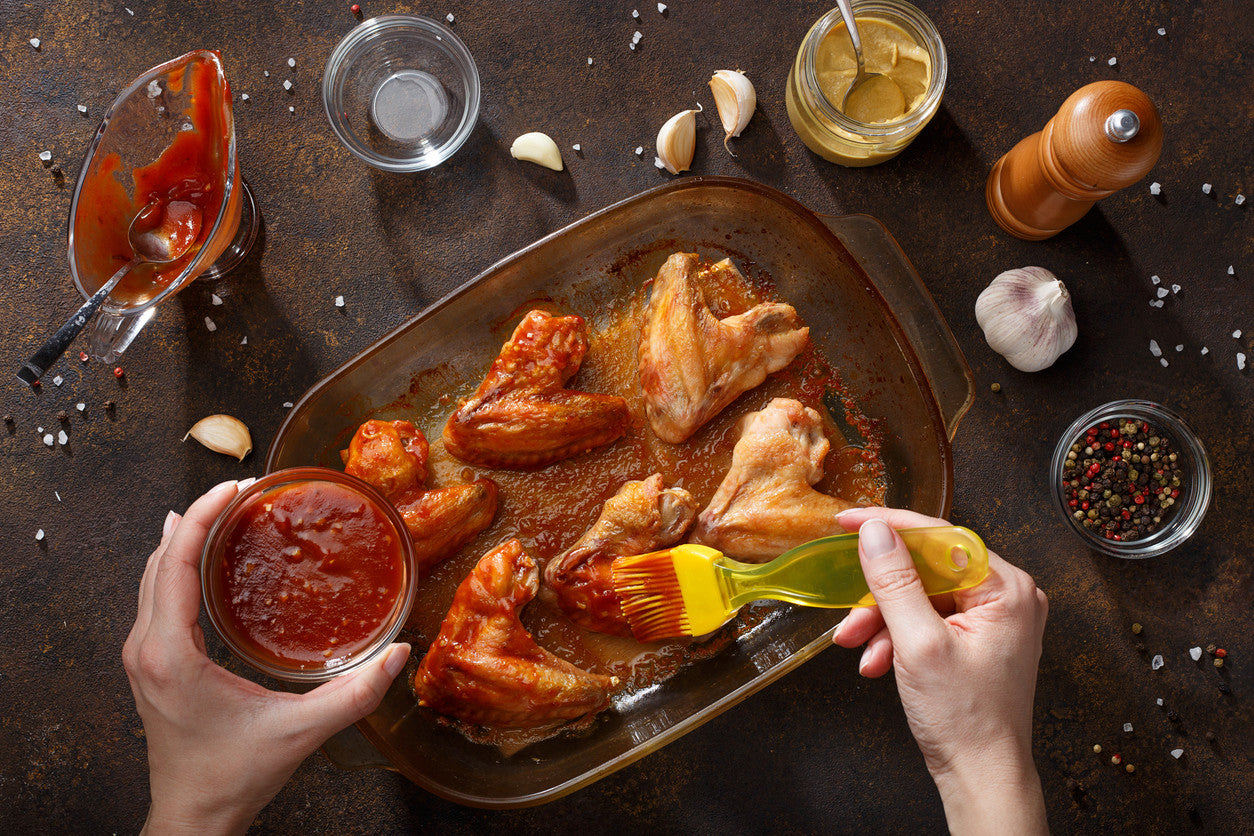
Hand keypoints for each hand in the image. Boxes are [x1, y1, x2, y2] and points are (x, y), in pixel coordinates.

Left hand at [123, 480, 410, 835]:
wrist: (193, 818)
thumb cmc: (233, 777)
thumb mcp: (300, 732)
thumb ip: (354, 694)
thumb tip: (399, 655)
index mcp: (171, 654)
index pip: (175, 563)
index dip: (203, 515)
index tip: (236, 487)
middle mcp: (146, 648)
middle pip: (157, 559)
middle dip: (196, 516)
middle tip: (241, 489)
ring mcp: (142, 657)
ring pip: (150, 576)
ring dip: (184, 538)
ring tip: (221, 509)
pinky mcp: (150, 665)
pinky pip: (154, 597)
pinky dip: (177, 565)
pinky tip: (201, 556)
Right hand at [831, 507, 1047, 835]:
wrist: (981, 777)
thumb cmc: (966, 721)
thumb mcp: (918, 644)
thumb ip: (894, 582)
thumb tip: (875, 531)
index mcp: (1006, 588)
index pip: (940, 535)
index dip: (888, 526)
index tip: (848, 520)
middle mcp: (1007, 596)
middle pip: (926, 568)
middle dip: (881, 595)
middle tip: (849, 614)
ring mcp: (994, 618)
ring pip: (921, 596)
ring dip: (884, 621)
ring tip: (859, 648)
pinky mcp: (979, 638)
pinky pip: (928, 618)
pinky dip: (898, 636)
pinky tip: (879, 661)